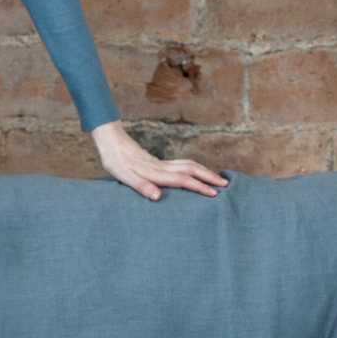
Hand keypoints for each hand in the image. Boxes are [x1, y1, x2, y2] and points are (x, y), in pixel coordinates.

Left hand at [91, 122, 228, 200]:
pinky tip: (196, 173)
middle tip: (226, 185)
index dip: (199, 187)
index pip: (183, 180)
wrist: (110, 141)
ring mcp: (161, 163)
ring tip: (218, 178)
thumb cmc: (114, 160)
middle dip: (210, 177)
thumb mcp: (123, 177)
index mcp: (155, 172)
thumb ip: (140, 186)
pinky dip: (195, 168)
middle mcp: (162, 166)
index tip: (214, 194)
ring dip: (205, 171)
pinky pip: (182, 164)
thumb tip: (157, 197)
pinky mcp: (158, 162)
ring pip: (189, 164)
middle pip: (192, 169)